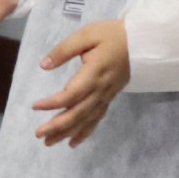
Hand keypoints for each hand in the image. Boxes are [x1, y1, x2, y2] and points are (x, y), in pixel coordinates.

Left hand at [31, 19, 130, 146]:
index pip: (72, 94)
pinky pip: (97, 118)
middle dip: (58, 126)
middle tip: (38, 134)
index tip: (35, 106)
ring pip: (86, 119)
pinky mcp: (109, 97)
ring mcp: (106, 95)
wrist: (143, 41)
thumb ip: (64, 50)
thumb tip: (44, 65)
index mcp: (94, 73)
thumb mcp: (87, 35)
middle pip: (79, 113)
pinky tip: (72, 142)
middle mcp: (101, 89)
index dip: (53, 103)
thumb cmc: (113, 35)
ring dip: (67, 132)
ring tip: (49, 142)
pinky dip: (84, 132)